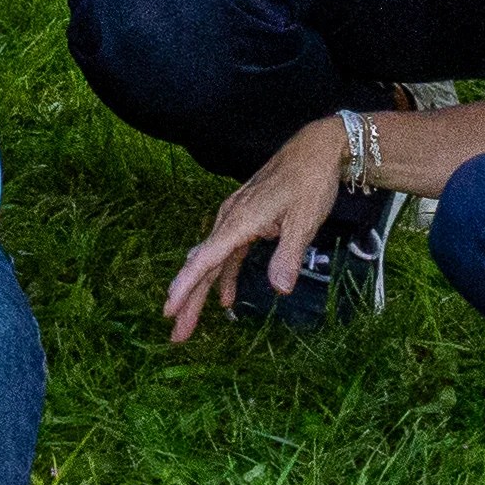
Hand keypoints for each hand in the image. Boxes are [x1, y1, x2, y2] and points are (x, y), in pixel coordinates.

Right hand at [164, 119, 354, 342]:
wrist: (316, 150)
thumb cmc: (310, 181)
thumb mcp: (304, 219)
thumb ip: (288, 254)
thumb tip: (278, 289)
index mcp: (239, 220)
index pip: (206, 259)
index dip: (186, 286)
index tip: (168, 310)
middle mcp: (230, 219)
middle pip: (203, 265)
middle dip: (188, 299)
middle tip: (177, 334)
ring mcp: (236, 218)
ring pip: (213, 261)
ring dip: (202, 291)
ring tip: (191, 321)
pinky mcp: (246, 220)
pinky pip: (228, 253)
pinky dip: (225, 276)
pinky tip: (226, 297)